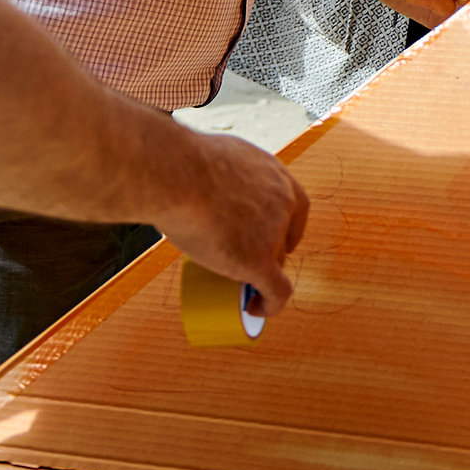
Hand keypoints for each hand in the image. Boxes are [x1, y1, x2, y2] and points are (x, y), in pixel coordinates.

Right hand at [156, 131, 309, 316]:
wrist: (174, 174)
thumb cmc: (179, 165)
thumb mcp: (210, 160)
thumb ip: (216, 175)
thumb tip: (196, 186)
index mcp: (274, 174)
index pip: (295, 206)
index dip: (286, 227)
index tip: (270, 238)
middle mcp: (282, 200)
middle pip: (283, 236)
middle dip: (267, 251)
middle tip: (241, 261)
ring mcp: (273, 231)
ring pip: (275, 263)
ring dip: (260, 277)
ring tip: (240, 287)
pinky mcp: (259, 259)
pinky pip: (277, 290)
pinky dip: (270, 304)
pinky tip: (256, 309)